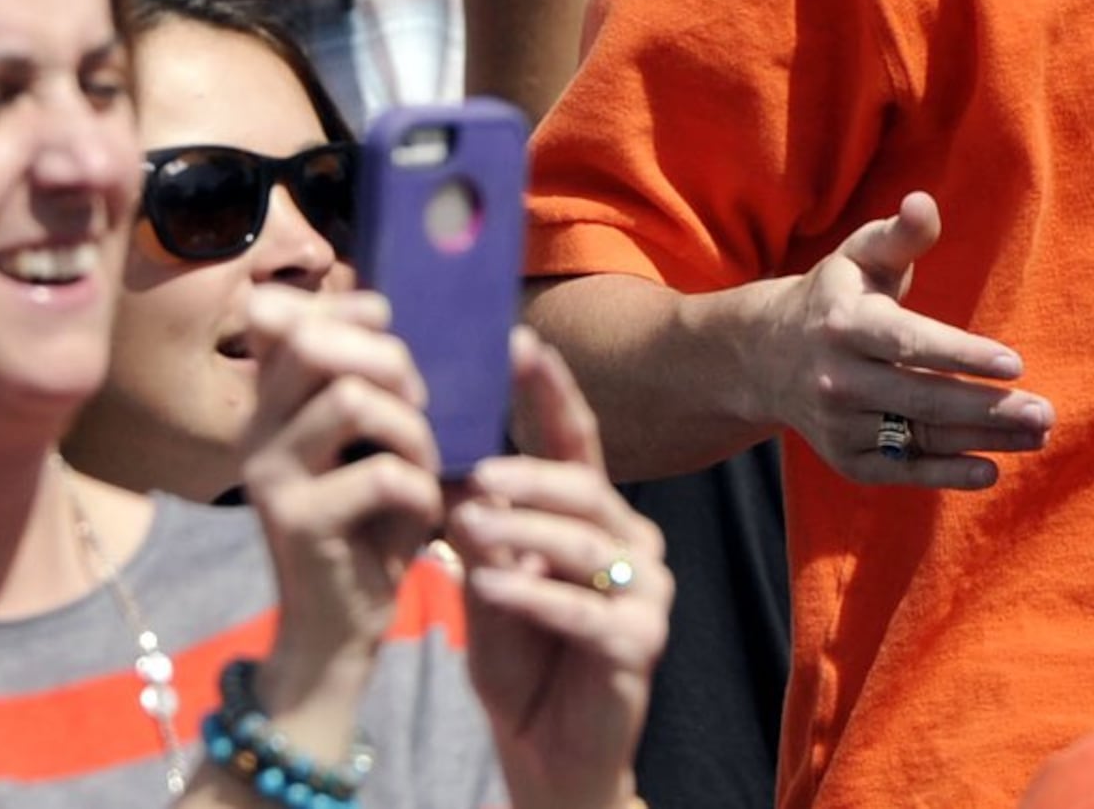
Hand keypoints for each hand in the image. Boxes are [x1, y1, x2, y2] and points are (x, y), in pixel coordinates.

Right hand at [235, 287, 448, 741]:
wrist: (337, 630)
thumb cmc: (367, 526)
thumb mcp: (365, 446)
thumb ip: (367, 382)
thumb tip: (386, 308)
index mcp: (269, 405)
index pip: (282, 318)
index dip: (347, 306)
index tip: (393, 331)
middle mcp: (255, 431)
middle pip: (314, 343)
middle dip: (389, 359)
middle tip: (420, 402)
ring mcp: (270, 477)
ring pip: (354, 401)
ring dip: (412, 428)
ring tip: (424, 464)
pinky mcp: (298, 523)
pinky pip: (382, 474)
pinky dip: (422, 489)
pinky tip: (421, 514)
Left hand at [451, 331, 666, 808]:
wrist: (544, 753)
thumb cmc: (519, 657)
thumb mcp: (484, 576)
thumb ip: (477, 525)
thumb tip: (447, 459)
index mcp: (594, 513)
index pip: (574, 439)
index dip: (549, 389)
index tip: (517, 341)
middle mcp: (632, 541)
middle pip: (583, 489)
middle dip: (526, 476)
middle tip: (473, 472)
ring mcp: (645, 593)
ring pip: (585, 546)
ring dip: (521, 535)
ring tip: (466, 528)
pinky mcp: (641, 645)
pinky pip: (587, 612)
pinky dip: (535, 597)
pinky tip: (489, 587)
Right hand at [749, 194, 1049, 489]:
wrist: (768, 357)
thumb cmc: (837, 296)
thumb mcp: (860, 254)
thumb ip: (900, 234)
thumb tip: (923, 202)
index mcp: (844, 324)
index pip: (910, 343)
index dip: (962, 355)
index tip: (1015, 363)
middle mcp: (838, 379)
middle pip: (923, 398)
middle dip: (989, 408)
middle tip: (1043, 412)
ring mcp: (839, 424)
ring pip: (920, 437)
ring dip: (983, 440)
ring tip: (1037, 435)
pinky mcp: (846, 459)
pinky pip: (902, 471)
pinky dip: (946, 474)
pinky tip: (990, 470)